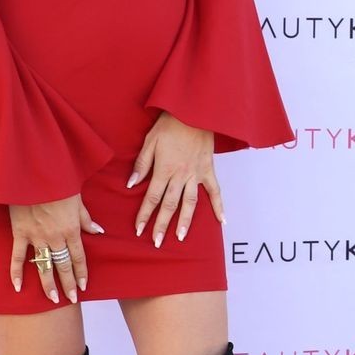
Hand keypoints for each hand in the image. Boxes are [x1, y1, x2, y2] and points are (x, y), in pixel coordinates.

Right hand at [9, 195, 104, 304]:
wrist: (35, 174)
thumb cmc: (59, 184)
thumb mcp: (78, 200)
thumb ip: (86, 219)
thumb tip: (98, 232)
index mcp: (71, 229)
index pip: (78, 257)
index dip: (81, 273)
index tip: (84, 286)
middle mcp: (55, 237)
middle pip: (63, 265)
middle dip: (68, 283)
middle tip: (72, 299)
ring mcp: (36, 237)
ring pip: (44, 266)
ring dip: (48, 284)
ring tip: (52, 299)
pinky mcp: (20, 233)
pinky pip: (17, 257)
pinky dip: (16, 272)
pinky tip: (18, 287)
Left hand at [128, 112, 223, 247]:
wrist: (194, 111)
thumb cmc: (170, 124)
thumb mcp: (150, 141)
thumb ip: (142, 164)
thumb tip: (132, 184)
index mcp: (164, 169)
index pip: (152, 197)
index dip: (144, 214)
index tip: (139, 230)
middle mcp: (180, 176)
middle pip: (170, 205)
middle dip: (162, 225)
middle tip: (156, 242)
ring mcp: (196, 174)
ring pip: (190, 203)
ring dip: (185, 221)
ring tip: (180, 237)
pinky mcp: (208, 170)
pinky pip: (215, 191)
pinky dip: (219, 206)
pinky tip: (222, 221)